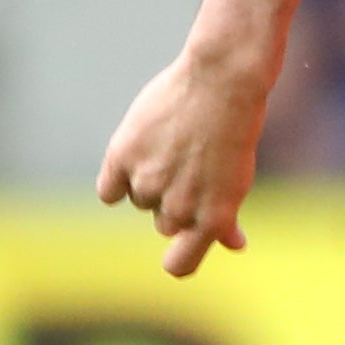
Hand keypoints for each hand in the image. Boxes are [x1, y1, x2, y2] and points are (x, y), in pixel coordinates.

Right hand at [98, 40, 273, 277]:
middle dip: (173, 202)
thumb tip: (234, 245)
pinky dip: (117, 178)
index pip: (180, 264)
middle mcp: (178, 207)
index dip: (177, 256)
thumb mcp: (236, 179)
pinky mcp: (123, 156)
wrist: (221, 80)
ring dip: (148, 181)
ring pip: (139, 200)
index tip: (178, 245)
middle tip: (191, 164)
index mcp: (211, 219)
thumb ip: (227, 217)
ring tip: (172, 146)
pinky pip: (109, 190)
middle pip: (163, 223)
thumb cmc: (234, 129)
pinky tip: (136, 153)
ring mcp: (148, 182)